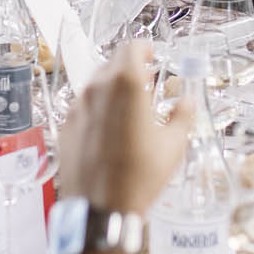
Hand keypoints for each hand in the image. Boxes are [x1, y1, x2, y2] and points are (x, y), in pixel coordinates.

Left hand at [57, 42, 192, 214]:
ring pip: (97, 83)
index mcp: (127, 84)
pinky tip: (110, 129)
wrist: (101, 207)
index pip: (133, 47)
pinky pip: (84, 105)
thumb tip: (187, 104)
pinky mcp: (66, 125)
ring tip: (131, 108)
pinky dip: (98, 108)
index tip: (153, 57)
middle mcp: (98, 88)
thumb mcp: (173, 145)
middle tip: (147, 84)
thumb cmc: (140, 176)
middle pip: (113, 62)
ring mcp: (78, 106)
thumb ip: (182, 116)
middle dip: (131, 68)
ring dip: (114, 87)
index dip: (145, 49)